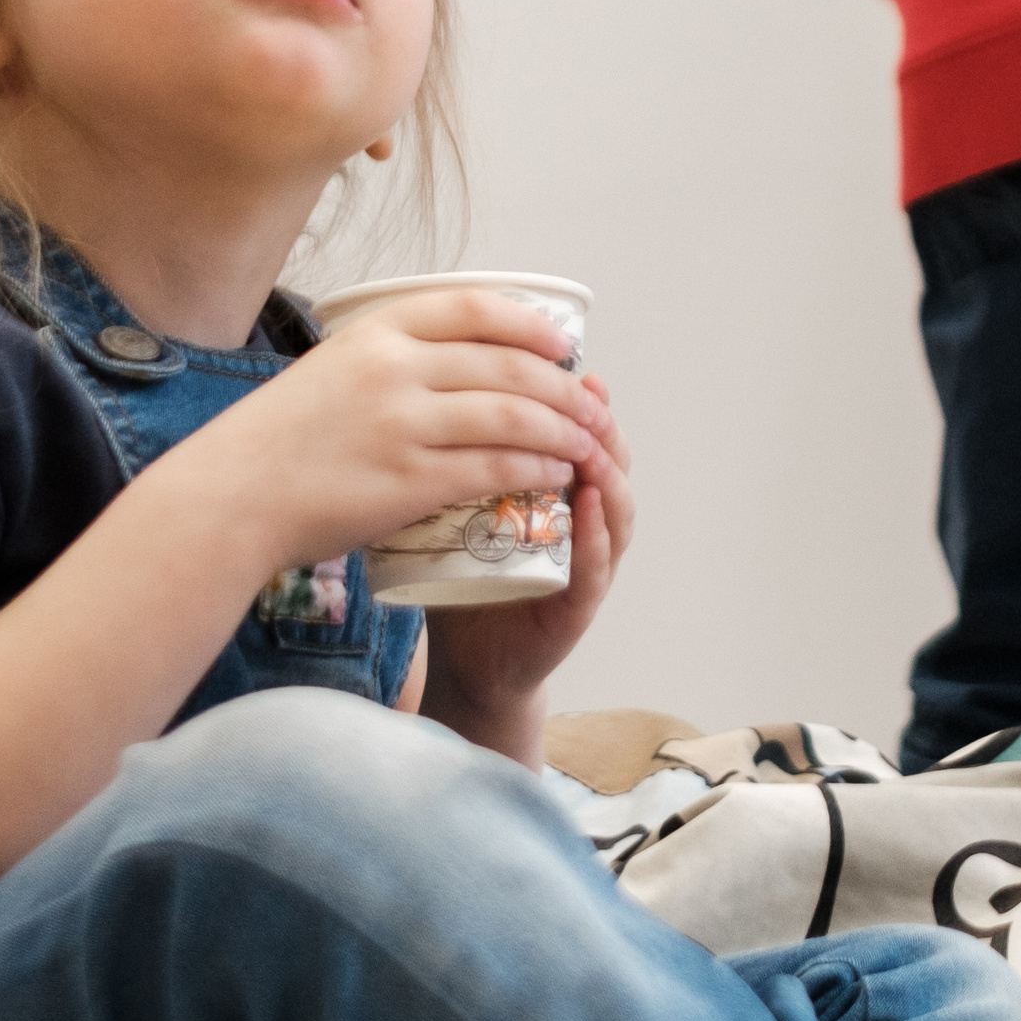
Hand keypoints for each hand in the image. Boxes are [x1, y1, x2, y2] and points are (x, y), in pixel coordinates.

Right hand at [223, 289, 598, 585]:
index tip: (564, 347)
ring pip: (511, 416)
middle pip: (508, 366)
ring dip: (563, 430)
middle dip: (564, 388)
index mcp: (377, 332)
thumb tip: (457, 362)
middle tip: (593, 407)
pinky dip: (535, 470)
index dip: (531, 326)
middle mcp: (394, 369)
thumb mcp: (329, 370)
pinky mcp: (407, 482)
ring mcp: (402, 425)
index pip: (475, 309)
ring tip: (587, 445)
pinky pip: (493, 468)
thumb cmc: (278, 440)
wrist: (230, 497)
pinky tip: (555, 477)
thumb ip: (388, 360)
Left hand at [421, 376, 636, 768]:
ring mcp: (586, 563)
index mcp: (554, 489)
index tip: (561, 359)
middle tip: (584, 394)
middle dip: (599, 425)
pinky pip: (596, 569)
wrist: (464, 661)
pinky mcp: (577, 607)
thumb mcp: (450, 505)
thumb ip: (444, 454)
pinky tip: (589, 510)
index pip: (576, 430)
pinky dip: (596, 538)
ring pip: (616, 509)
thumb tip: (404, 384)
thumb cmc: (459, 579)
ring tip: (591, 445)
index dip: (574, 395)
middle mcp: (582, 520)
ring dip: (607, 474)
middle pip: (608, 460)